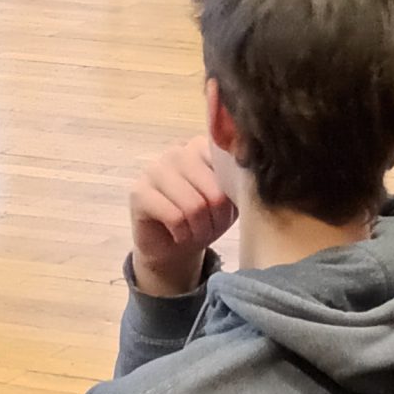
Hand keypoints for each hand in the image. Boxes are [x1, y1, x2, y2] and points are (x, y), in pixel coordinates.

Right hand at [129, 136, 236, 296]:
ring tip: (196, 232)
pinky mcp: (139, 191)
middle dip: (217, 218)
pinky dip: (183, 234)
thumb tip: (254, 177)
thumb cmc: (206, 219)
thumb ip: (240, 183)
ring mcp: (156, 168)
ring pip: (194, 205)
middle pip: (214, 189)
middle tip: (211, 228)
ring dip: (200, 229)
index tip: (229, 210)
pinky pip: (174, 216)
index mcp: (204, 147)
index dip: (234, 197)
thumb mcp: (230, 202)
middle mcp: (179, 151)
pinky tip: (179, 234)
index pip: (230, 167)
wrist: (173, 247)